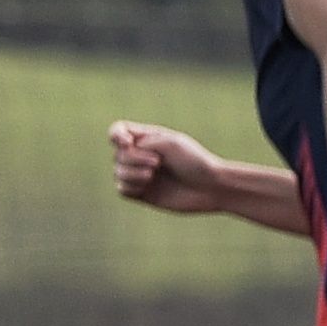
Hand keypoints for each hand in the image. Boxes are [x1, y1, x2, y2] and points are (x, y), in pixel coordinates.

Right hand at [109, 121, 226, 212]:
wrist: (210, 187)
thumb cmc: (194, 161)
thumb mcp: (170, 143)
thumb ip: (143, 142)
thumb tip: (122, 151)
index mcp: (147, 138)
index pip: (118, 131)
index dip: (116, 136)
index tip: (127, 143)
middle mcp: (141, 156)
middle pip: (118, 155)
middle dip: (133, 158)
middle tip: (158, 163)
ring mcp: (141, 175)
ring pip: (118, 172)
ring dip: (132, 173)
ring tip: (151, 175)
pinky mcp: (142, 194)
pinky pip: (122, 190)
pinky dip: (131, 187)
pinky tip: (147, 187)